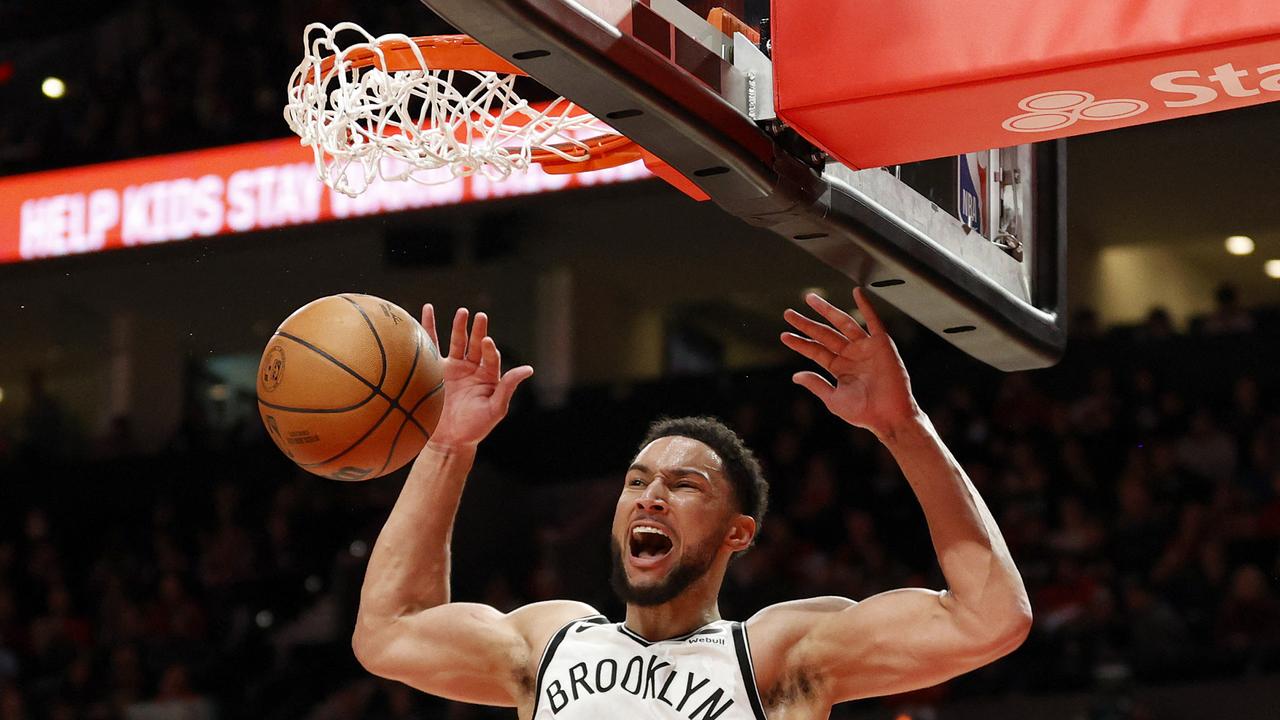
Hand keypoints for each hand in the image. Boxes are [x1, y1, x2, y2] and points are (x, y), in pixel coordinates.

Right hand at [420, 304, 533, 447]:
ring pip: (457, 342)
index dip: (489, 349)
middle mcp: (472, 369)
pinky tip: (427, 310)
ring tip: (463, 312)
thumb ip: (508, 387)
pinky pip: (432, 345)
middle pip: (475, 345)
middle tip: (480, 316)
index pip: (490, 357)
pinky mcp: (435, 369)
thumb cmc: (475, 427)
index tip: (486, 341)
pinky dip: (429, 328)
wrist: (449, 440)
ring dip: (459, 327)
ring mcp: (453, 368)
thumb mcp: (495, 409)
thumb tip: (528, 369)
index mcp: (488, 377)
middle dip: (478, 331)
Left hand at [780, 288, 918, 437]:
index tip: (784, 335)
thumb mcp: (833, 399)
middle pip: (825, 334)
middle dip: (806, 323)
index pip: (816, 351)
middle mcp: (851, 354)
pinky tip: (857, 292)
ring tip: (810, 299)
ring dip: (827, 310)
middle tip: (788, 314)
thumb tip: (795, 376)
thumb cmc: (864, 413)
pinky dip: (867, 306)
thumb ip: (816, 384)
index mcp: (839, 368)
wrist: (889, 417)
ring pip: (843, 323)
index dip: (800, 343)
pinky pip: (874, 321)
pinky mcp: (882, 344)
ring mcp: (866, 347)